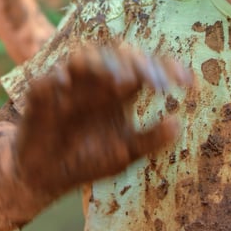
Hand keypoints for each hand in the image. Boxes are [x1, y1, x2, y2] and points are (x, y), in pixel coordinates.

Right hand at [15, 44, 192, 198]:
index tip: (190, 83)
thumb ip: (149, 139)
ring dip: (101, 64)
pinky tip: (66, 85)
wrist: (45, 176)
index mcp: (120, 90)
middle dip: (137, 63)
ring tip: (121, 81)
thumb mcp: (124, 153)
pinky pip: (46, 80)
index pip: (146, 68)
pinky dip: (56, 79)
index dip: (168, 69)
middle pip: (118, 54)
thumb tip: (179, 124)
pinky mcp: (40, 96)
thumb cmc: (87, 158)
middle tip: (154, 82)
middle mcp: (97, 81)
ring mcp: (69, 85)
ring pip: (83, 56)